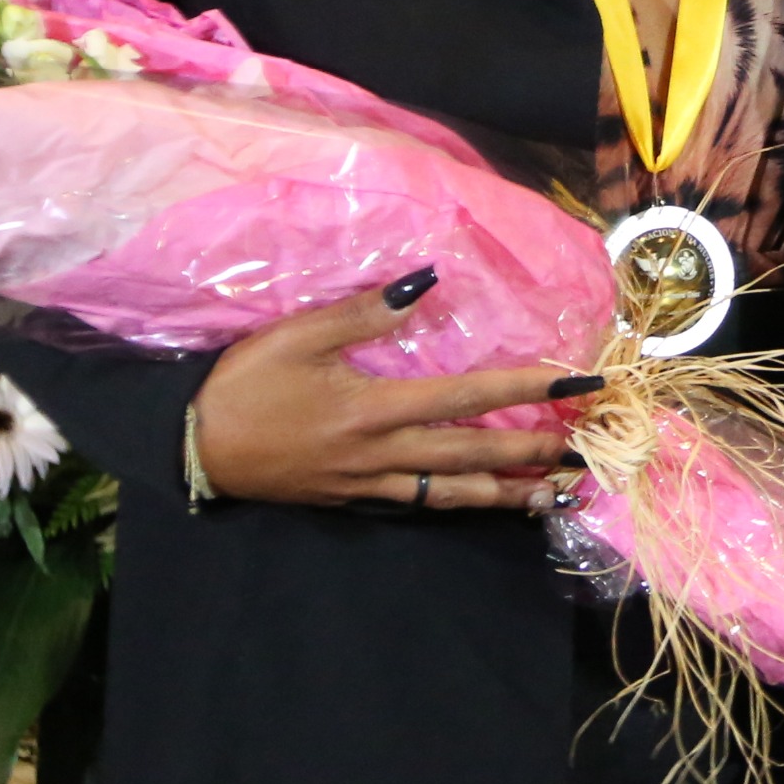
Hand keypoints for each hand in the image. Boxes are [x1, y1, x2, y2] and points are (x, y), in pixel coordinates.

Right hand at [187, 273, 586, 510]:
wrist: (195, 449)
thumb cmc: (245, 385)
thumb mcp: (297, 336)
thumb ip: (364, 311)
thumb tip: (427, 280)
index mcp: (375, 409)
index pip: (469, 396)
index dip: (529, 388)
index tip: (578, 381)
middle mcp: (383, 454)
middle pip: (474, 453)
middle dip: (534, 450)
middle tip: (587, 447)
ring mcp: (370, 484)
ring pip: (453, 491)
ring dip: (507, 493)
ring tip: (552, 495)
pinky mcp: (355, 501)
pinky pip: (419, 504)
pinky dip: (458, 503)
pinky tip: (480, 500)